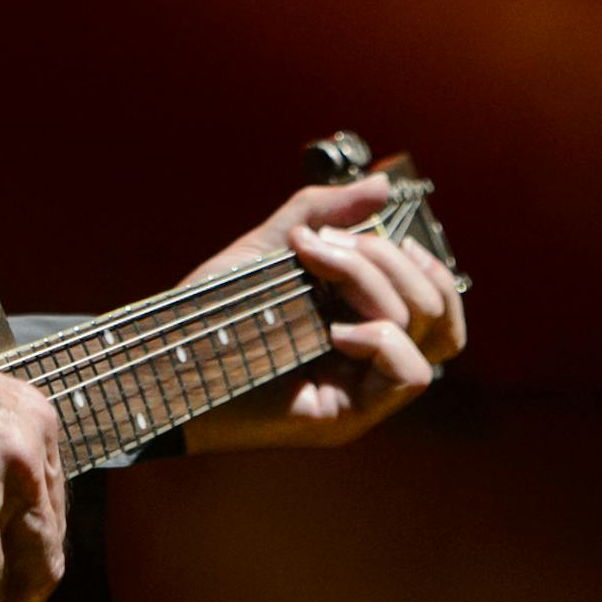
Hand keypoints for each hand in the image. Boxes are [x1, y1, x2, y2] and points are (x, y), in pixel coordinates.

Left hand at [179, 173, 467, 455]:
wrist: (163, 358)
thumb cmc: (210, 309)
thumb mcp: (268, 246)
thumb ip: (322, 212)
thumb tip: (385, 187)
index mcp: (361, 320)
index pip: (437, 300)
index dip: (423, 263)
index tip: (374, 231)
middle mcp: (370, 358)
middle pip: (432, 306)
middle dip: (381, 258)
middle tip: (318, 247)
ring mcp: (362, 388)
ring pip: (426, 331)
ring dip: (375, 284)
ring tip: (316, 271)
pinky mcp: (348, 415)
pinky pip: (410, 375)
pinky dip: (380, 338)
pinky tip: (332, 331)